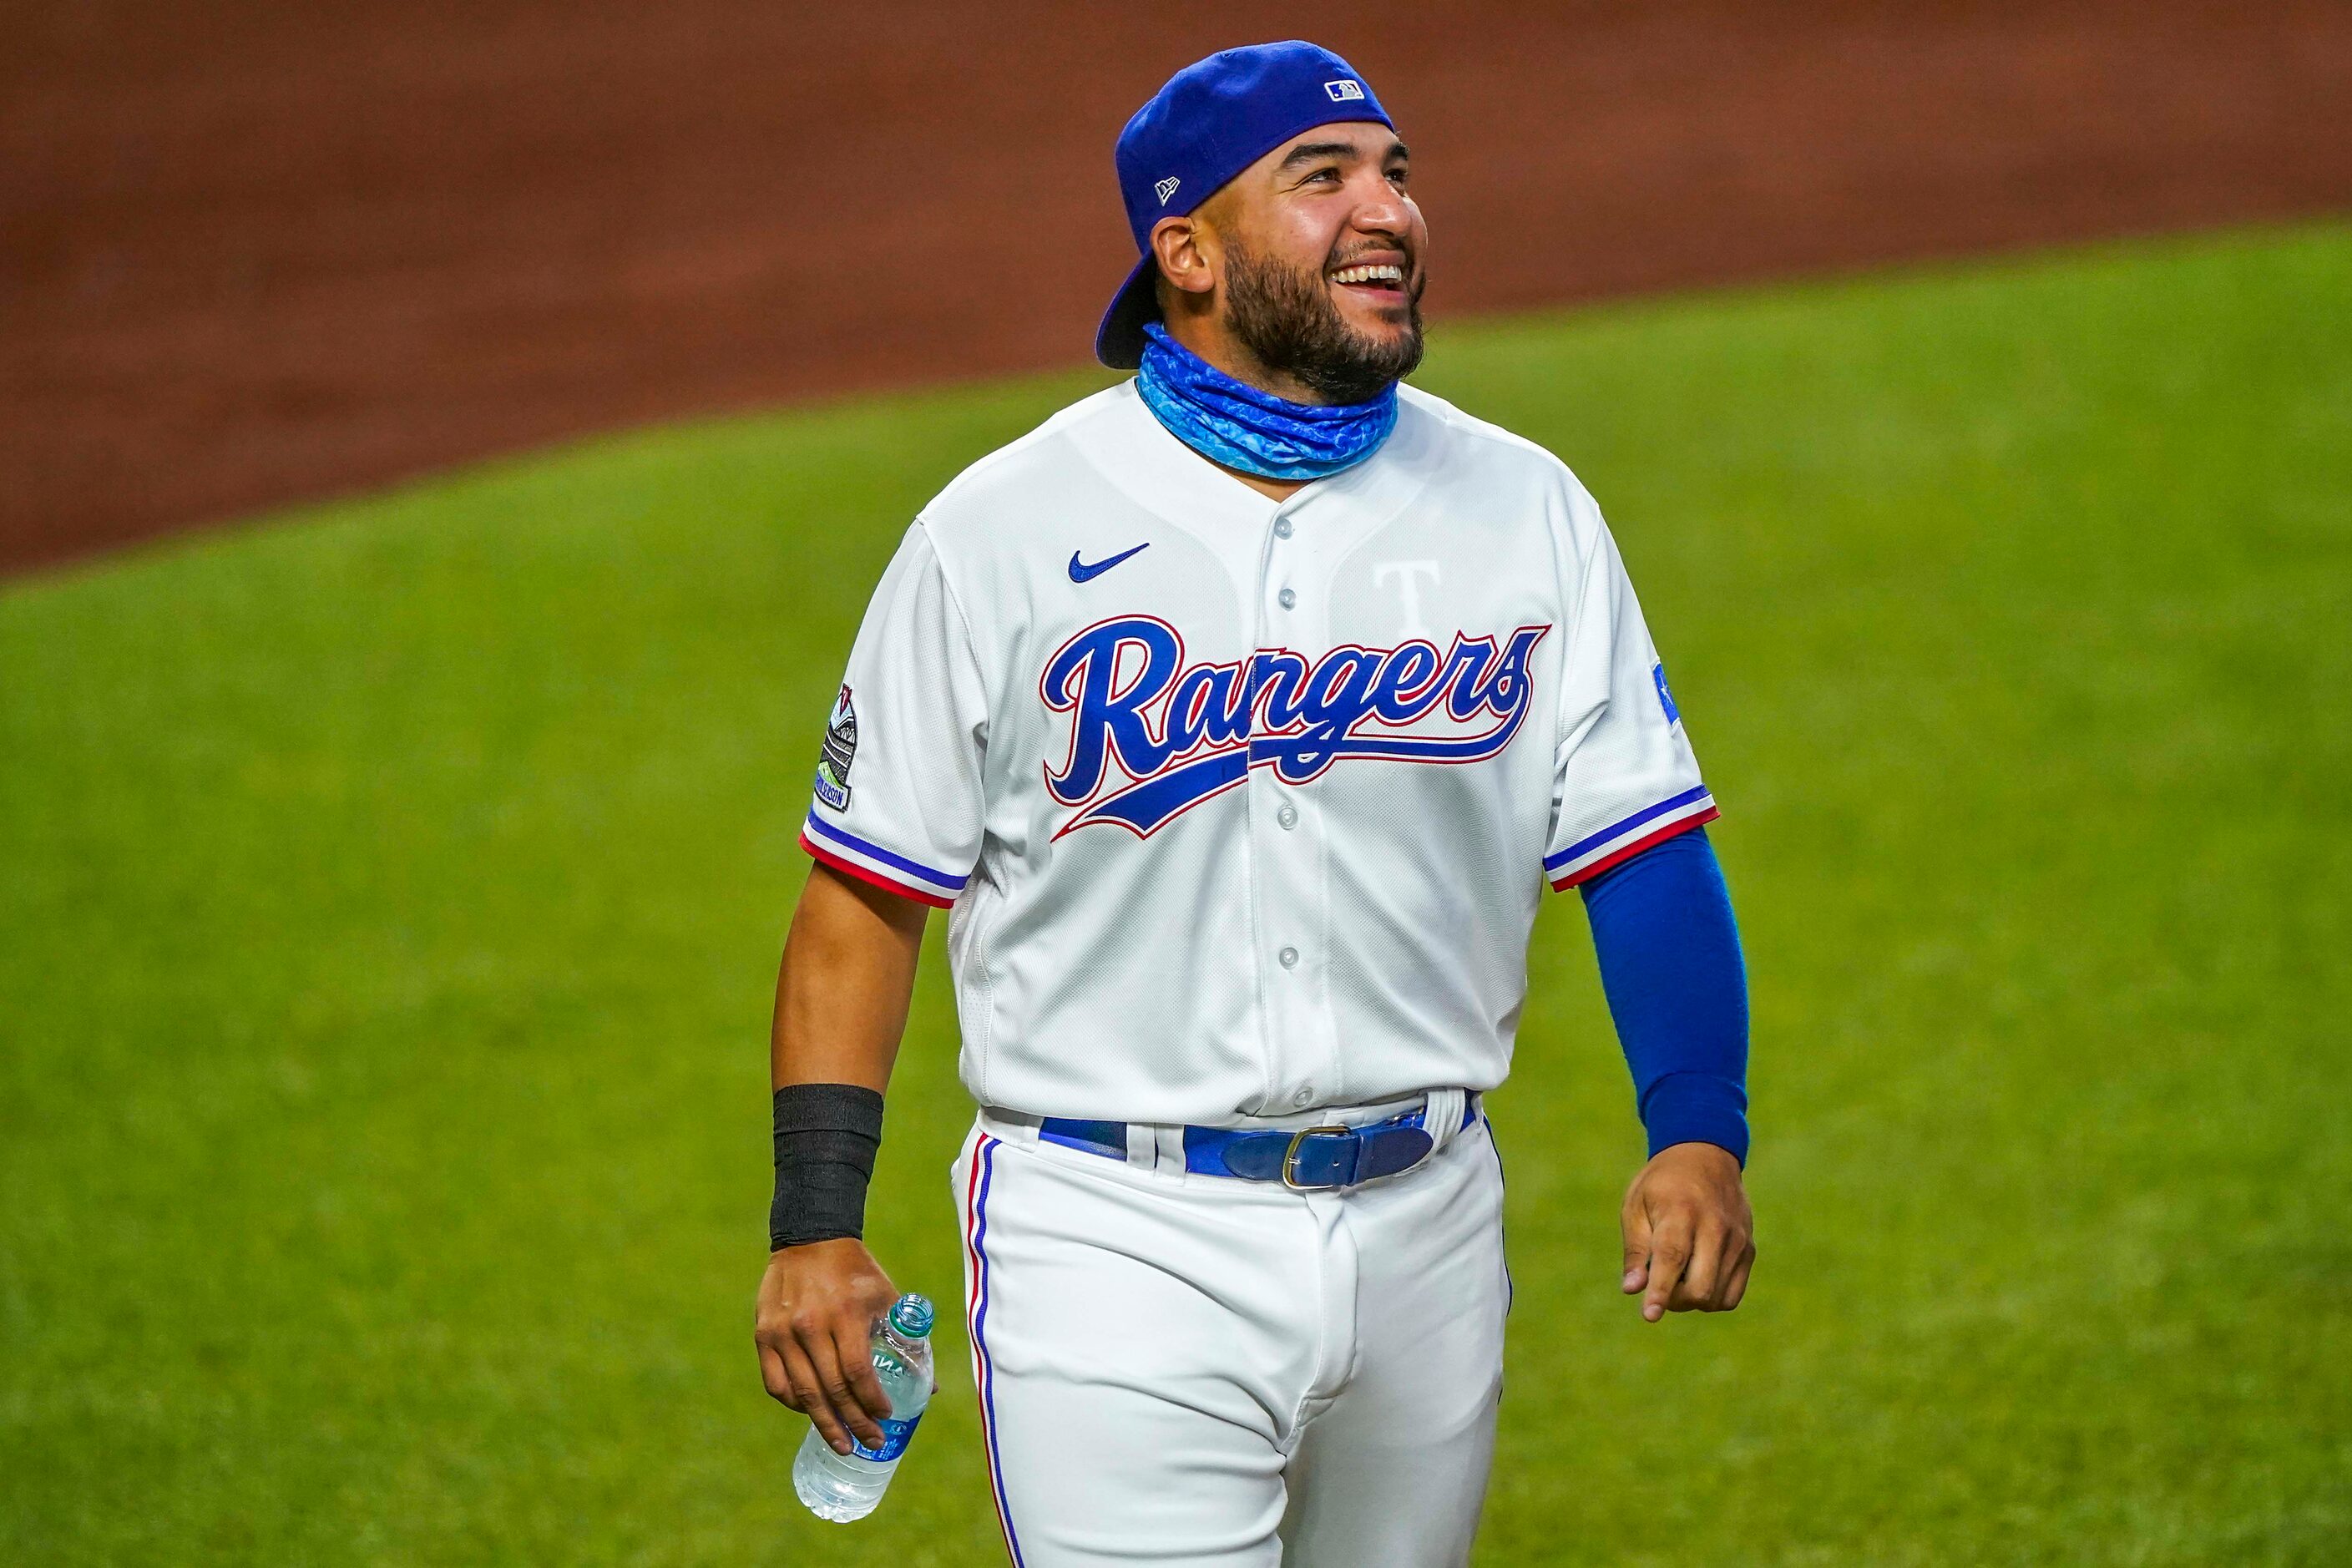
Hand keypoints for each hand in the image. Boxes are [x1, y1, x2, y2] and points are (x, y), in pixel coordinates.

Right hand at [754, 1238, 899, 1452]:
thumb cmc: (855, 1271)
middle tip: (870, 1442)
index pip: (858, 1371)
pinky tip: (812, 1413)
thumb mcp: (885, 1296)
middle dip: (854, 1422)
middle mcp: (811, 1324)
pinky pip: (776, 1383)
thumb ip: (905, 1339)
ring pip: (803, 1393)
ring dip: (825, 1424)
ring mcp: (783, 1332)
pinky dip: (794, 1404)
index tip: (886, 1416)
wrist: (810, 1239)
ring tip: (843, 1444)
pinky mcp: (764, 1334)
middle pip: (832, 1389)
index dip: (871, 1400)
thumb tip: (930, 1386)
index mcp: (846, 1313)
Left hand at [1620, 1142, 1754, 1321]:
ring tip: (1677, 1274)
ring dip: (1691, 1300)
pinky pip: (1732, 1295)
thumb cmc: (1661, 1184)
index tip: (1649, 1315)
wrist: (1705, 1156)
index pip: (1672, 1259)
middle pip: (1699, 1288)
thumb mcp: (1636, 1206)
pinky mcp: (1749, 1250)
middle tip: (1658, 1283)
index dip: (1660, 1291)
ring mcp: (1737, 1240)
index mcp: (1681, 1212)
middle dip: (1673, 1300)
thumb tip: (1632, 1289)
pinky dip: (1712, 1298)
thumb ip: (1635, 1250)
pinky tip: (1697, 1277)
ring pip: (1716, 1297)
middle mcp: (1715, 1227)